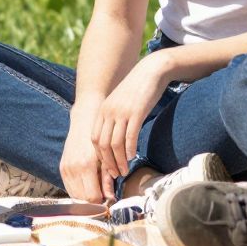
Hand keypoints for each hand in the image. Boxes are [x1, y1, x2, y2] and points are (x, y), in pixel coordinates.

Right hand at [59, 105, 115, 203]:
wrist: (84, 122)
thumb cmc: (100, 139)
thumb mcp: (107, 159)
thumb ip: (107, 180)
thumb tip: (111, 199)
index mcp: (86, 166)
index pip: (91, 197)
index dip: (100, 203)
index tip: (108, 203)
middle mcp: (73, 168)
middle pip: (82, 199)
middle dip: (93, 203)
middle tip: (103, 200)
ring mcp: (65, 168)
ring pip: (74, 195)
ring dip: (84, 198)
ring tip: (96, 194)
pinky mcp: (62, 167)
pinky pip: (69, 188)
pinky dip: (77, 191)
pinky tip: (87, 188)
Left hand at [90, 56, 170, 181]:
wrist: (151, 71)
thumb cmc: (137, 90)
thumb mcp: (120, 104)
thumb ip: (115, 119)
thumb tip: (115, 141)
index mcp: (103, 110)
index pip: (95, 139)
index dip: (100, 156)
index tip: (107, 168)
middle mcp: (109, 112)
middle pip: (103, 144)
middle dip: (108, 163)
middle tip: (115, 175)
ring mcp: (122, 112)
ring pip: (115, 143)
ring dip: (119, 161)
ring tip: (124, 171)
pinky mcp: (136, 112)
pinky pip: (130, 136)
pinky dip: (129, 149)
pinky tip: (132, 157)